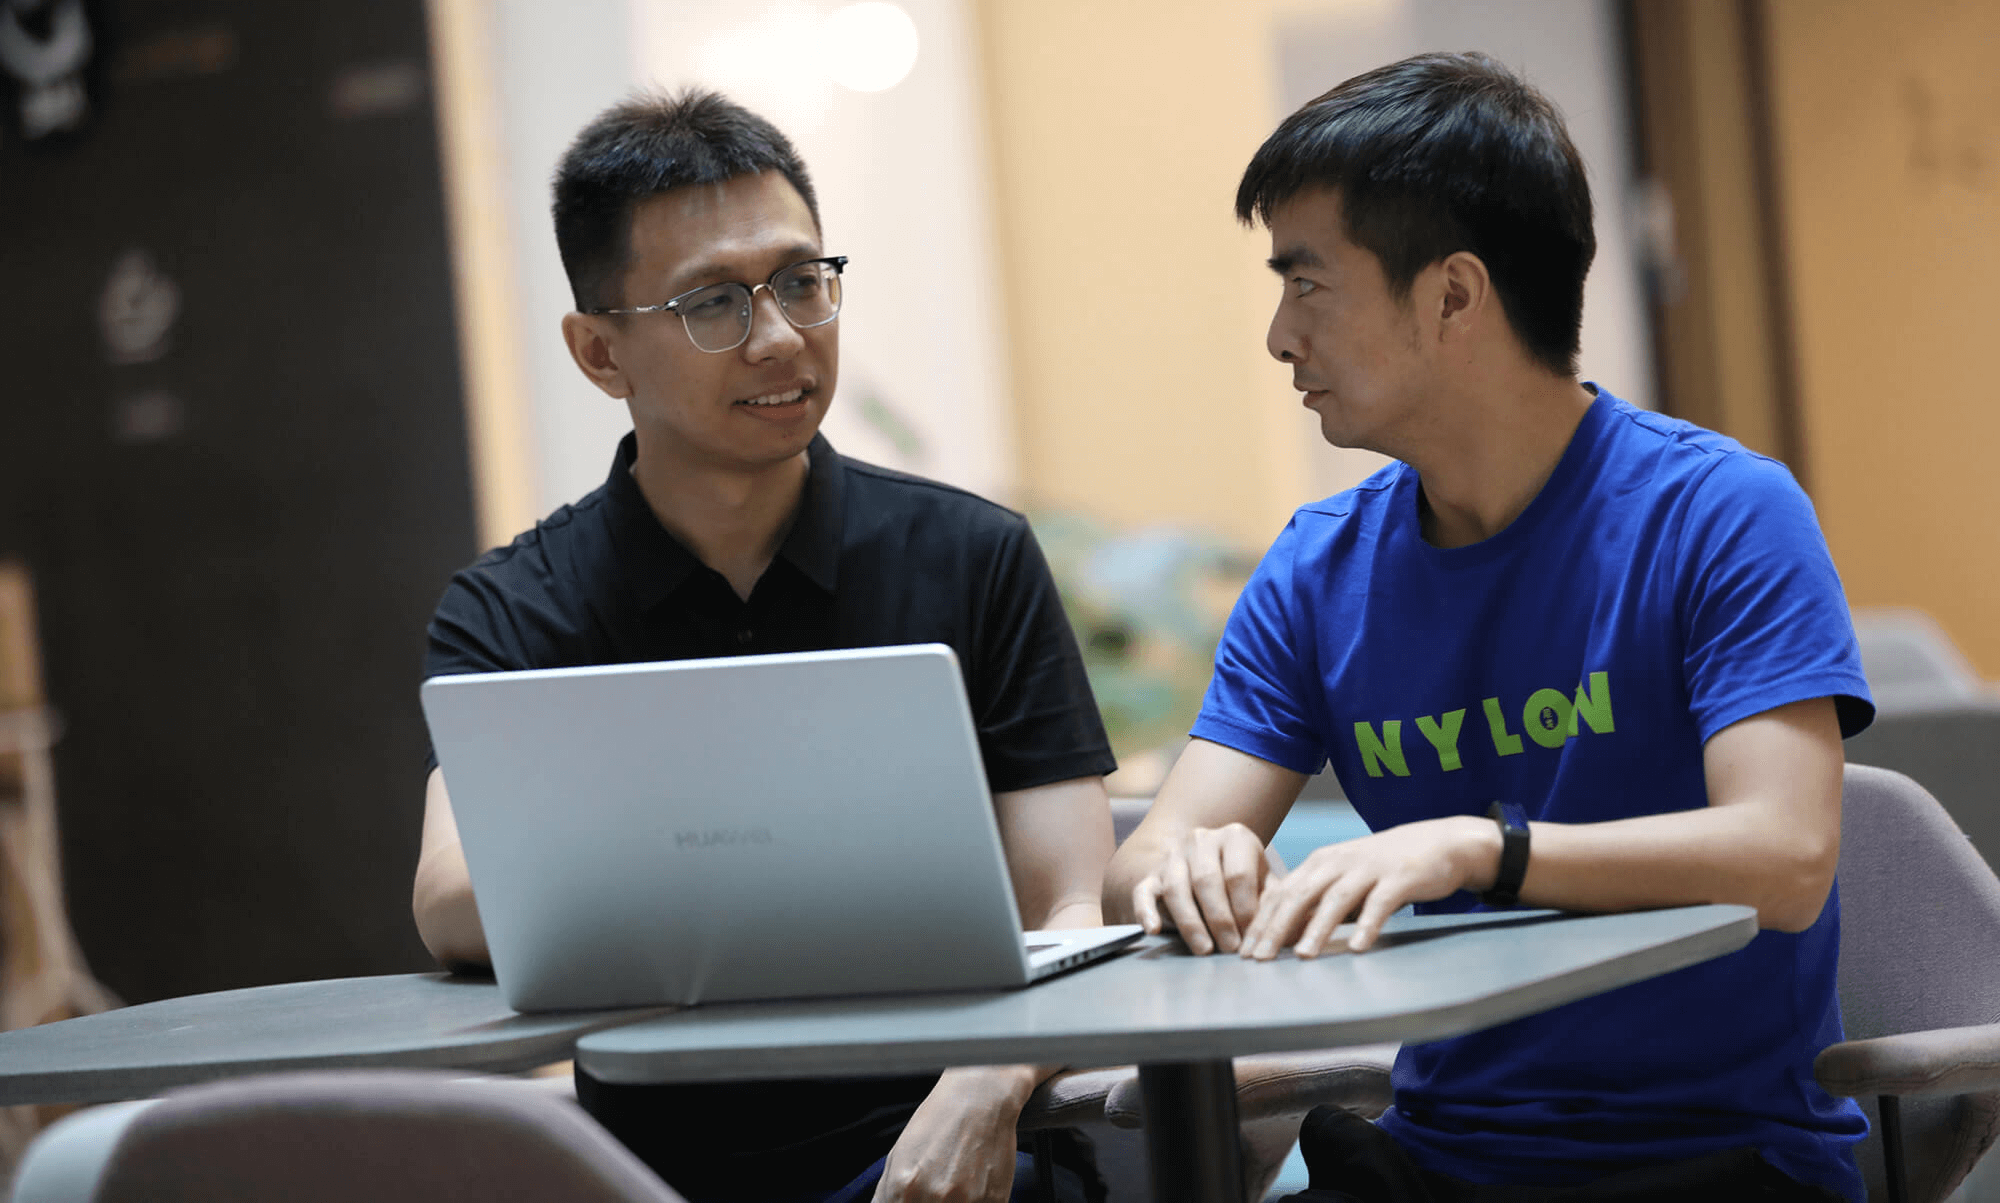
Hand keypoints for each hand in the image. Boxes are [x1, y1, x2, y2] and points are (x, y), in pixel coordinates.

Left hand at [871, 1066, 1034, 1202]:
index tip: (912, 1202)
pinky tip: (971, 1187)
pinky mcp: (994, 1201)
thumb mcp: (899, 1155)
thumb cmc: (940, 1121)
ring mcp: (966, 1202)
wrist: (979, 1097)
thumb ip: (887, 1193)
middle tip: (938, 1193)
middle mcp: (934, 1198)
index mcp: (904, 1187)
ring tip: (955, 1187)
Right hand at [1129, 823, 1273, 953]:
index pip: (1238, 874)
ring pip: (1176, 887)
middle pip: (1206, 879)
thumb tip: (1287, 933)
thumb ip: (1275, 904)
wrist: (1210, 869)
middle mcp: (1202, 839)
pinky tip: (1153, 930)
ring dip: (1190, 922)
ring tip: (1205, 949)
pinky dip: (1146, 911)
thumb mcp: (1265, 887)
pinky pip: (1143, 892)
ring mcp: (1173, 855)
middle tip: (1230, 948)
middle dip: (1219, 918)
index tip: (1251, 937)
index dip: (1245, 910)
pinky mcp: (1151, 875)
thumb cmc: (1246, 886)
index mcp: (1236, 836)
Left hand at [1241, 816, 1497, 957]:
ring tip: (1303, 956)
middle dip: (1277, 928)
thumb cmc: (1382, 869)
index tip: (1243, 953)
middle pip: (1300, 896)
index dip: (1260, 923)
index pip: (1281, 895)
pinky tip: (1358, 947)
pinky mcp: (1399, 877)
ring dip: (1317, 929)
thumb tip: (1281, 936)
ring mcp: (1368, 868)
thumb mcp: (1342, 880)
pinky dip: (1368, 924)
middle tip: (1260, 959)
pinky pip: (1381, 903)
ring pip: (1336, 899)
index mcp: (1319, 863)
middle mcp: (1337, 862)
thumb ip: (1315, 904)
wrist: (1437, 843)